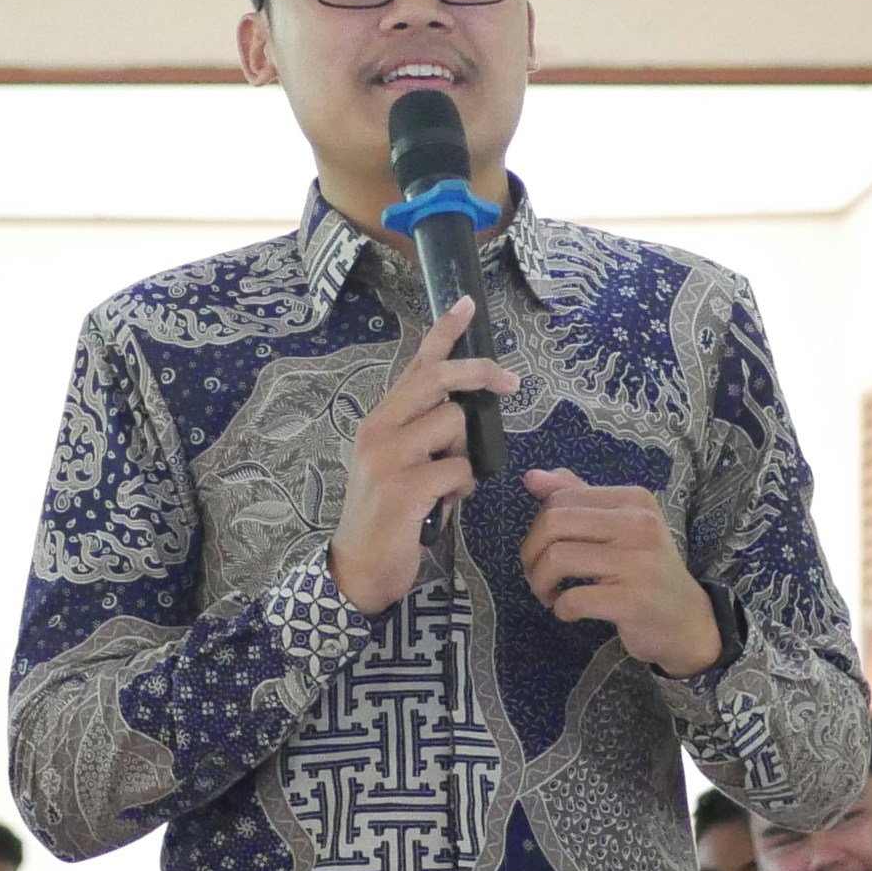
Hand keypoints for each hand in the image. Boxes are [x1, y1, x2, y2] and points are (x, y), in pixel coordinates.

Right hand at [329, 297, 517, 615]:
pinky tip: (443, 508)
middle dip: (479, 374)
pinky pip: (459, 472)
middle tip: (511, 381)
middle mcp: (379, 429)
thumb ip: (425, 434)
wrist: (360, 567)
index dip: (444, 333)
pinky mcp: (404, 488)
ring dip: (465, 456)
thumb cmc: (389, 515)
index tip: (467, 303)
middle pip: (438, 380)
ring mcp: (389, 457)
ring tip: (447, 486)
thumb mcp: (401, 463)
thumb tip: (467, 415)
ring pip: (454, 426)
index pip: (416, 365)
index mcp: (381, 419)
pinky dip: (462, 491)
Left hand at [520, 470, 720, 676]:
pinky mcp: (634, 600)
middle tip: (538, 576)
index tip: (543, 551)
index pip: (561, 497)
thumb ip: (578, 497)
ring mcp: (639, 562)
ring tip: (550, 595)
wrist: (688, 620)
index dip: (538, 526)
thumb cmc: (646, 570)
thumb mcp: (619, 526)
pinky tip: (569, 612)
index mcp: (633, 499)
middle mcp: (639, 524)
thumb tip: (532, 477)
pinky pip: (574, 599)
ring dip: (540, 583)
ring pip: (557, 559)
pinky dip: (561, 608)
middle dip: (531, 554)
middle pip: (553, 523)